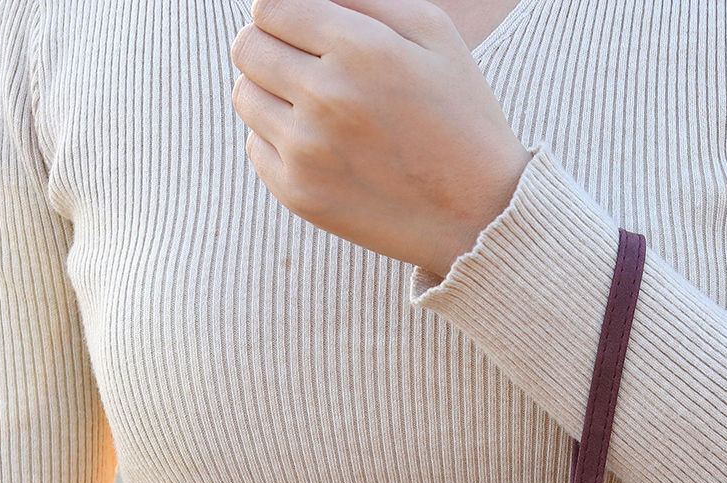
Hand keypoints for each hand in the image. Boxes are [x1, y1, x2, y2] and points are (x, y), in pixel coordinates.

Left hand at [231, 0, 530, 275]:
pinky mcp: (300, 195)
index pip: (270, 4)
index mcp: (358, 49)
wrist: (481, 217)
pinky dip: (278, 138)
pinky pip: (255, 145)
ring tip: (314, 105)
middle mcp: (326, 99)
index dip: (285, 10)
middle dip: (271, 44)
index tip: (306, 27)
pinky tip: (322, 145)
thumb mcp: (433, 32)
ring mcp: (308, 152)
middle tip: (308, 65)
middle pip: (248, 46)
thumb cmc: (462, 115)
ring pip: (245, 94)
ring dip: (269, 90)